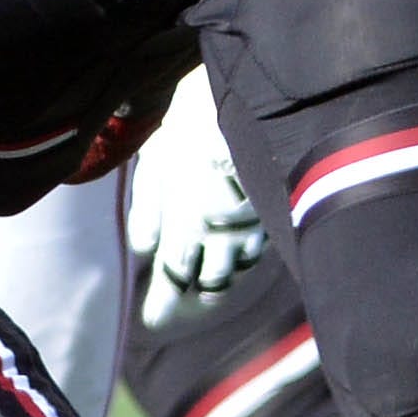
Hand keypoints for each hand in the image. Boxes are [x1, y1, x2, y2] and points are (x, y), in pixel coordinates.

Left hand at [129, 100, 266, 329]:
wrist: (249, 94)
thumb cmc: (191, 124)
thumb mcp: (157, 162)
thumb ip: (148, 211)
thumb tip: (143, 250)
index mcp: (191, 221)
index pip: (176, 276)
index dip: (163, 303)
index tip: (150, 322)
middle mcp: (226, 230)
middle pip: (213, 283)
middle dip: (195, 298)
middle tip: (180, 308)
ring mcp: (255, 222)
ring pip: (239, 269)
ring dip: (221, 282)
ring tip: (205, 287)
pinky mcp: (274, 210)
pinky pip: (257, 247)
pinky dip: (242, 259)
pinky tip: (233, 258)